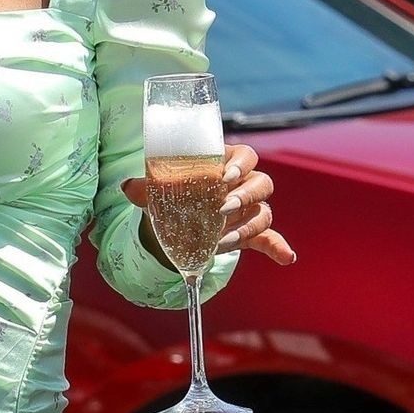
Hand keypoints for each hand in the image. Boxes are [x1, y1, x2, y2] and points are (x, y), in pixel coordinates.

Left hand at [123, 143, 296, 267]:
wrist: (178, 216)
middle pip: (261, 183)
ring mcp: (250, 208)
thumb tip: (127, 187)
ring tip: (223, 242)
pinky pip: (270, 238)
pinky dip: (279, 248)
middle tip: (222, 208)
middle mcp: (244, 183)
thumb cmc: (175, 191)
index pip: (246, 155)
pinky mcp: (251, 232)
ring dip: (247, 227)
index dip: (240, 164)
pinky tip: (286, 258)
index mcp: (227, 162)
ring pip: (263, 213)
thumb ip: (147, 187)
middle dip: (245, 196)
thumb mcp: (160, 188)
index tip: (225, 176)